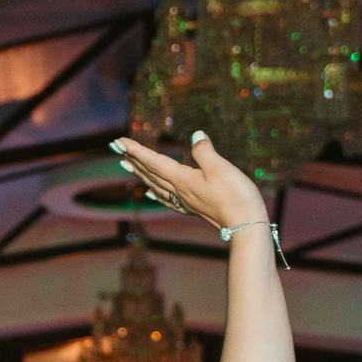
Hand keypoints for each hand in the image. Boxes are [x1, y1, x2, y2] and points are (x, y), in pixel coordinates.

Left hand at [110, 133, 266, 236]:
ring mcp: (186, 201)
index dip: (135, 150)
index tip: (118, 141)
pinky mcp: (194, 207)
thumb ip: (205, 151)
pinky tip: (151, 193)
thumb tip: (196, 135)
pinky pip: (167, 198)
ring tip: (126, 166)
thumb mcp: (220, 168)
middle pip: (150, 173)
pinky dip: (156, 192)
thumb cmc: (236, 196)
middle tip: (115, 148)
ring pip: (156, 184)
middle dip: (132, 159)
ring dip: (140, 174)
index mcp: (182, 180)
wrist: (246, 225)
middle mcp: (180, 191)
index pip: (153, 161)